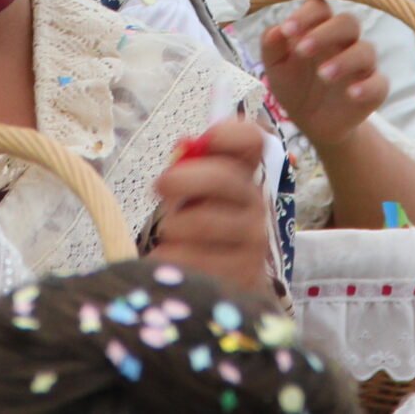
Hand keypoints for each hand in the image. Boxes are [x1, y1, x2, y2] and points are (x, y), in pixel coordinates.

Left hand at [147, 117, 274, 292]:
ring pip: (203, 222)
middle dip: (184, 178)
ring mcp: (253, 241)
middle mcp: (255, 204)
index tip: (207, 138)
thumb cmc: (199, 226)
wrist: (221, 281)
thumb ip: (189, 167)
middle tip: (158, 185)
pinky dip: (173, 258)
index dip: (231, 133)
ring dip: (174, 227)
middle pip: (224, 177)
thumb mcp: (194, 193)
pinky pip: (195, 261)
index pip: (251, 140)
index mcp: (243, 175)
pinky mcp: (243, 275)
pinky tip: (171, 260)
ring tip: (169, 234)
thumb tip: (182, 146)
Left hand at [259, 0, 385, 149]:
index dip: (306, 15)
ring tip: (323, 75)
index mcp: (319, 28)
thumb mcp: (275, 67)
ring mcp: (361, 64)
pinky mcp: (373, 89)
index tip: (287, 30)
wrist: (309, 121)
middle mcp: (344, 41)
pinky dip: (367, 86)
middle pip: (348, 22)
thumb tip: (276, 30)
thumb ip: (272, 45)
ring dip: (344, 60)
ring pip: (365, 50)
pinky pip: (379, 83)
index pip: (320, 7)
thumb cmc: (293, 84)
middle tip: (302, 50)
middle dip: (326, 33)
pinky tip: (352, 93)